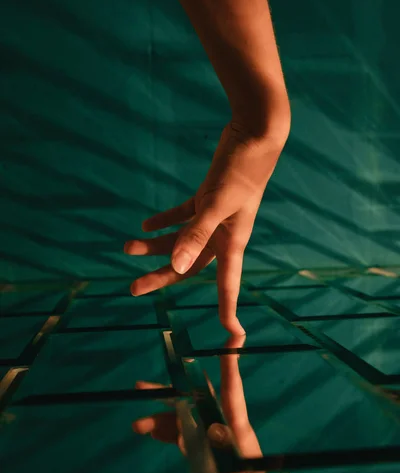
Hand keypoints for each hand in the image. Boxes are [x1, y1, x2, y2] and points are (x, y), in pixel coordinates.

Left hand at [124, 121, 283, 334]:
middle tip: (133, 288)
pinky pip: (182, 217)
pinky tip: (146, 226)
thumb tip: (177, 266)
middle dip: (161, 277)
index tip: (232, 337)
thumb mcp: (217, 203)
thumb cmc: (242, 170)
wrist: (254, 135)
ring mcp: (213, 216)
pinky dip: (164, 222)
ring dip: (155, 245)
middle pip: (189, 264)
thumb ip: (196, 234)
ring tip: (127, 248)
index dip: (228, 312)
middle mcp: (222, 235)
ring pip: (181, 240)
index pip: (228, 286)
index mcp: (230, 242)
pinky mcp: (206, 198)